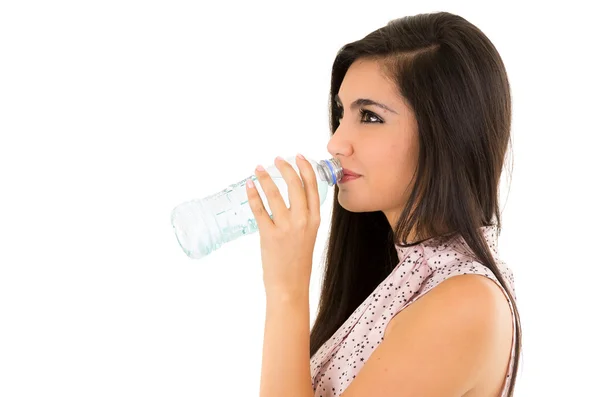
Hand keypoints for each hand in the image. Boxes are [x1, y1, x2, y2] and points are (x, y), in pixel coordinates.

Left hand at [246, 154, 320, 299]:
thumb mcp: (309, 235)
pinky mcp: (269, 235)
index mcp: (315, 219)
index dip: (305, 168)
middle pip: (295, 184)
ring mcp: (286, 227)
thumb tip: (292, 199)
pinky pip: (260, 209)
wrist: (290, 286)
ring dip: (265, 178)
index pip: (312, 186)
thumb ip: (304, 217)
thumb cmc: (298, 262)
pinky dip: (254, 195)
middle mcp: (303, 220)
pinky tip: (250, 186)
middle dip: (284, 168)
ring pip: (275, 193)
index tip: (297, 157)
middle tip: (276, 160)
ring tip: (258, 169)